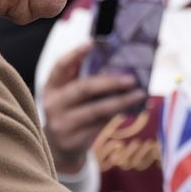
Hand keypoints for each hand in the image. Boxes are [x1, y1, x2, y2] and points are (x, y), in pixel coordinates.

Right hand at [41, 43, 145, 173]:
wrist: (60, 148)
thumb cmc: (71, 112)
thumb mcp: (68, 94)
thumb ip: (82, 77)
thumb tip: (114, 59)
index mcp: (51, 87)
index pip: (60, 66)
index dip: (75, 54)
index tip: (92, 43)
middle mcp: (53, 104)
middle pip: (84, 89)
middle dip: (110, 82)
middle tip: (131, 78)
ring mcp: (63, 124)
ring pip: (97, 110)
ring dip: (121, 101)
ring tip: (139, 94)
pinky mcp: (75, 140)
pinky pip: (102, 124)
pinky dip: (118, 114)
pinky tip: (133, 108)